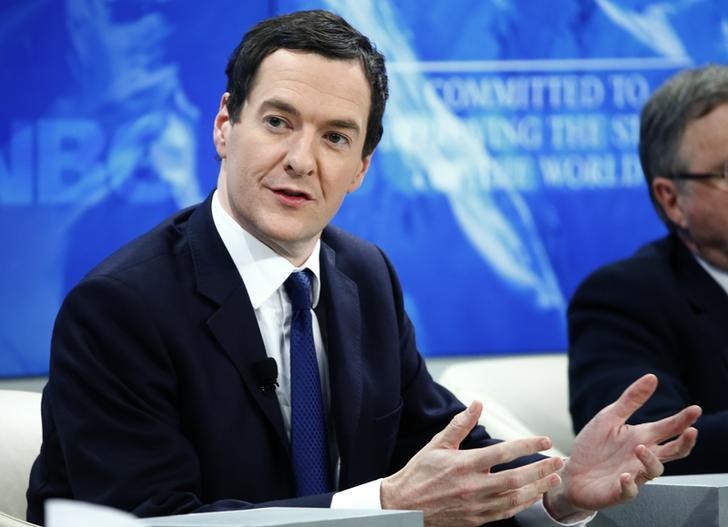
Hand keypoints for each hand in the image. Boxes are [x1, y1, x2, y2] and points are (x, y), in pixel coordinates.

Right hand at [381, 401, 562, 526]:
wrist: (403, 507)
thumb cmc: (419, 473)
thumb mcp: (437, 444)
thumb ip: (460, 424)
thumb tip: (476, 404)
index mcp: (463, 464)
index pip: (503, 453)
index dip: (527, 445)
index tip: (544, 440)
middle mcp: (472, 487)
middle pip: (516, 478)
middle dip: (541, 469)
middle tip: (559, 461)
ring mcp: (475, 506)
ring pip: (515, 499)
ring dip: (538, 488)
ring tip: (554, 479)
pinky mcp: (476, 520)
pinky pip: (506, 513)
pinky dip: (523, 505)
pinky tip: (533, 496)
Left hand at [545, 374, 700, 519]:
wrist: (571, 473)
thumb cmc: (593, 446)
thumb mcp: (609, 417)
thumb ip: (631, 400)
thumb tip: (652, 377)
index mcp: (642, 437)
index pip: (668, 428)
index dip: (683, 420)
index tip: (695, 409)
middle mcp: (642, 456)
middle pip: (673, 452)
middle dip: (685, 442)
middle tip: (691, 431)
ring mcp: (633, 474)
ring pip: (654, 470)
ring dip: (650, 459)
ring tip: (639, 448)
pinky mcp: (619, 491)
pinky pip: (630, 490)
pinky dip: (629, 484)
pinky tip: (625, 476)